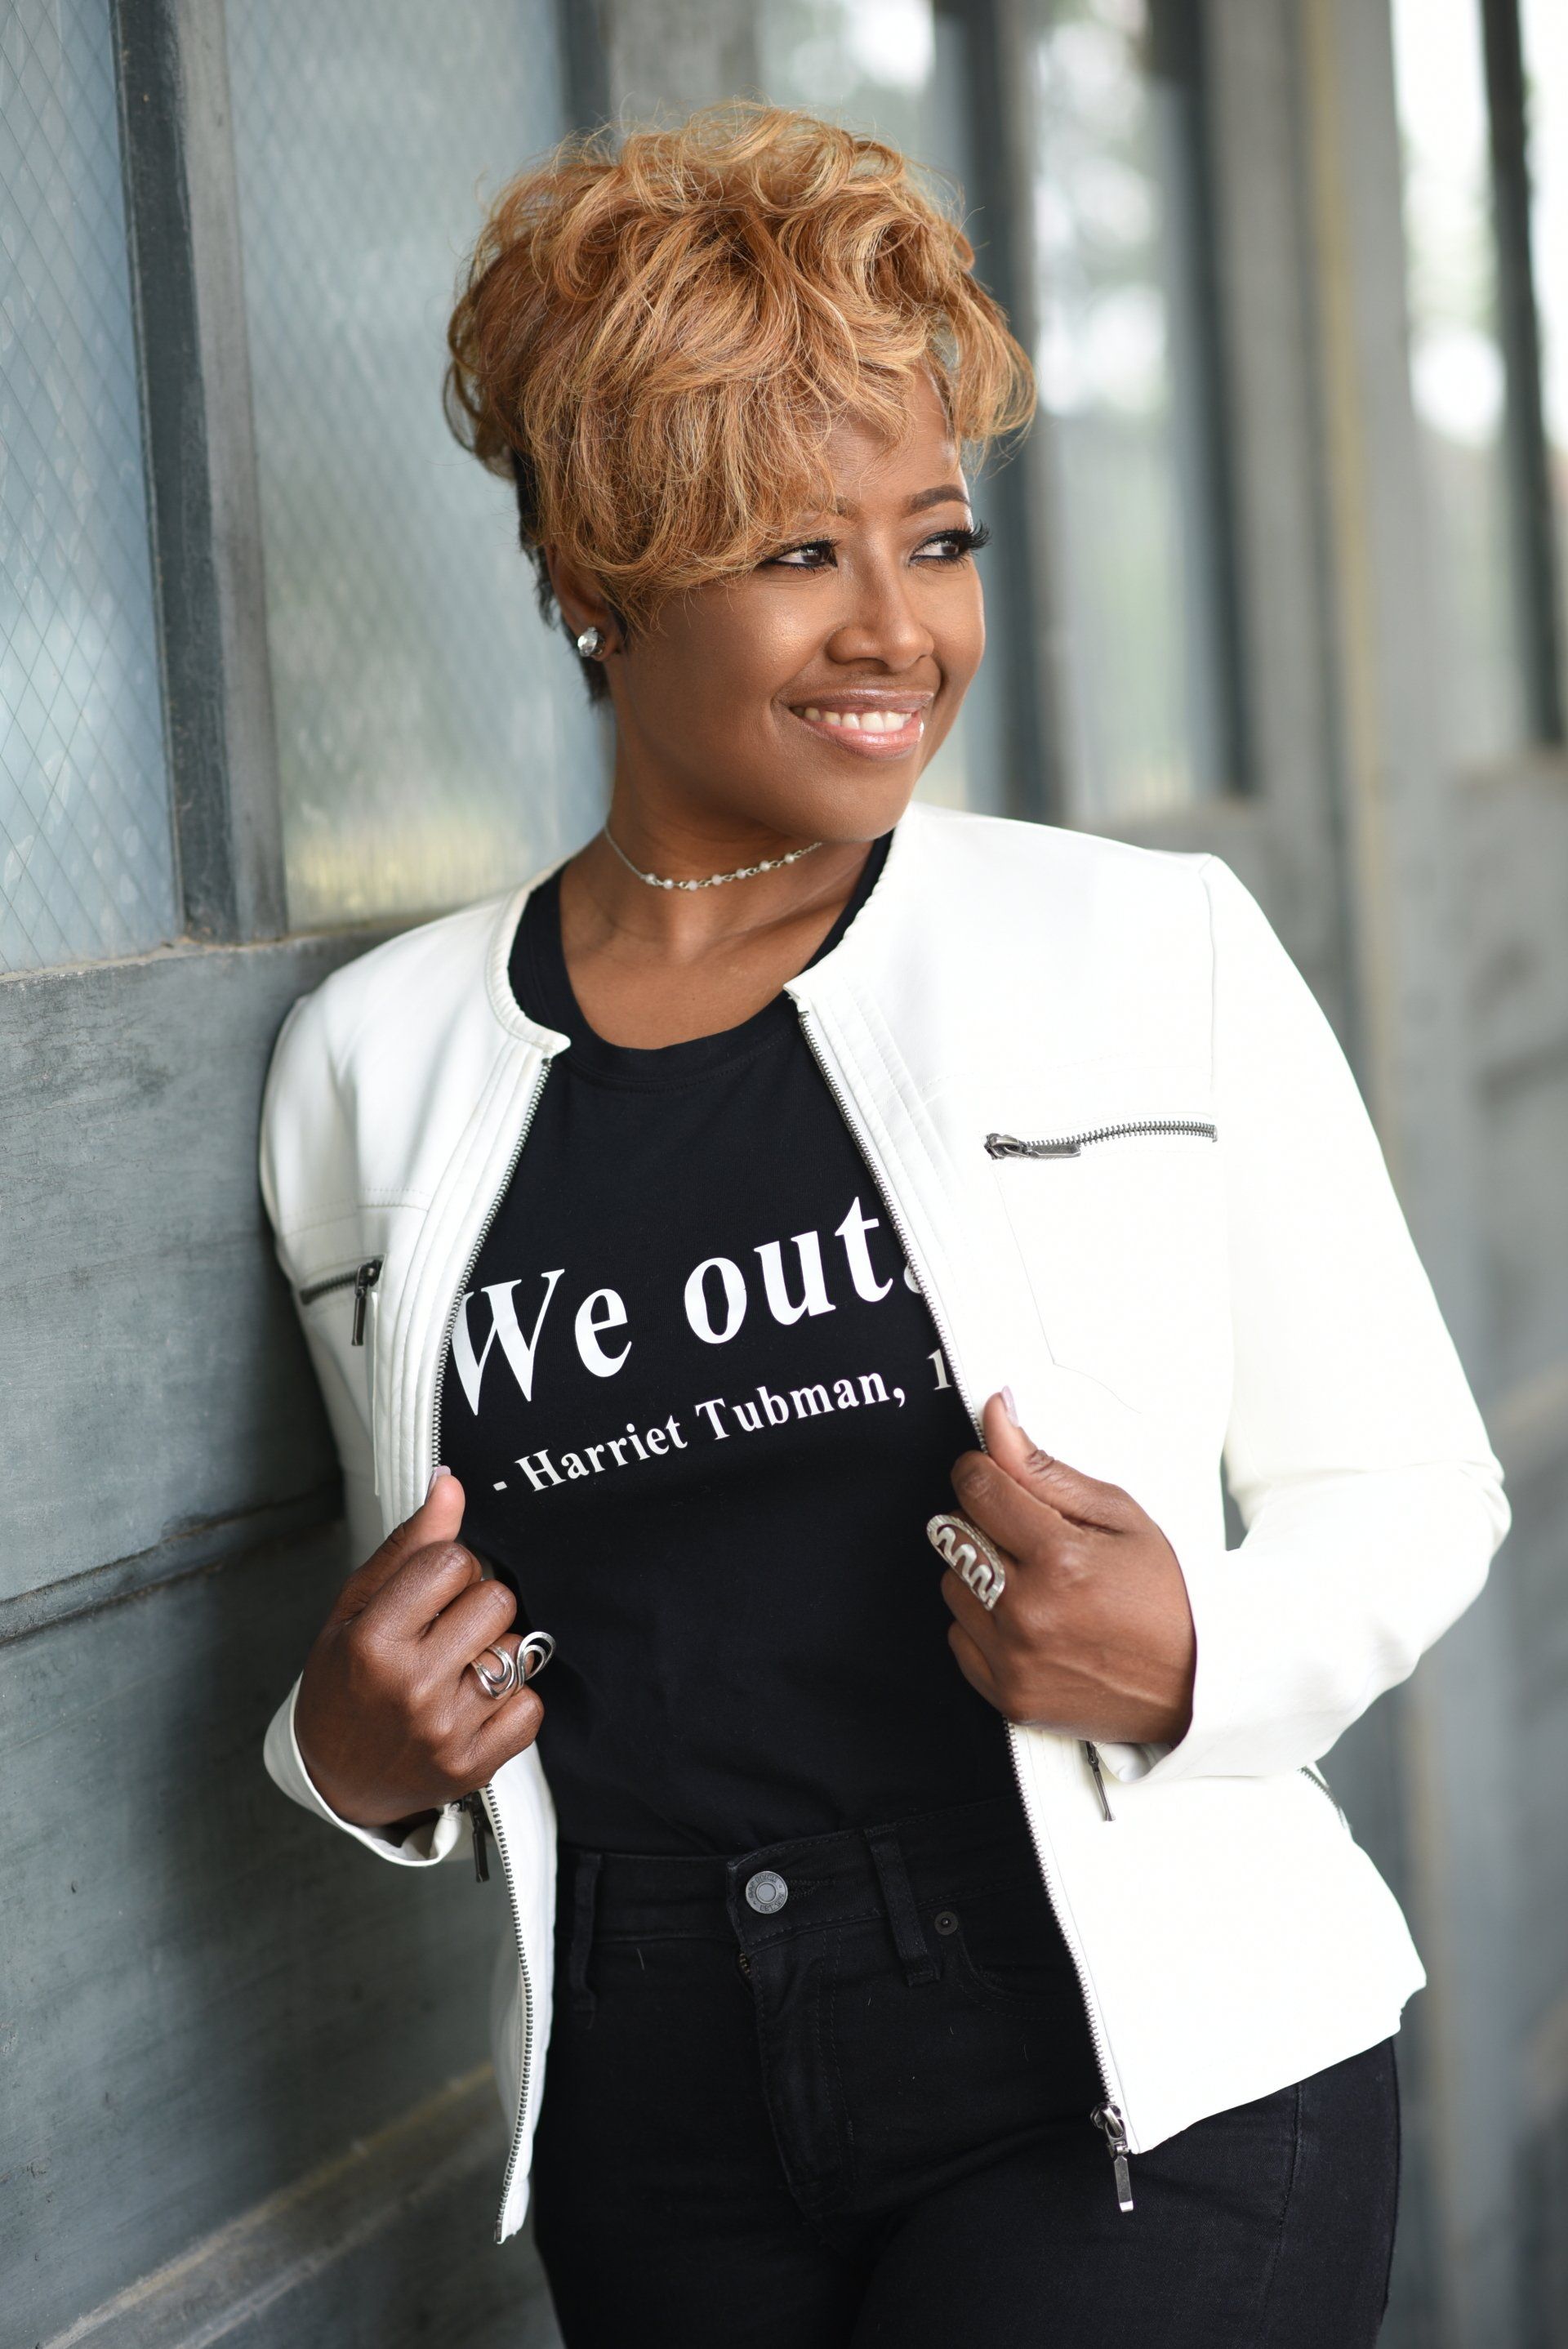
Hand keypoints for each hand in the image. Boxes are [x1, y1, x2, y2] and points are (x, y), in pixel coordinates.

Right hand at [293, 1469, 543, 1828]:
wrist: (335, 1776)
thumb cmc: (342, 1683)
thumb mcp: (355, 1608)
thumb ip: (408, 1547)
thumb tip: (450, 1485)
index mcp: (376, 1642)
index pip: (455, 1561)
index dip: (449, 1568)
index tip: (430, 1590)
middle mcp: (413, 1687)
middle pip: (496, 1599)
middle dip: (475, 1604)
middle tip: (444, 1629)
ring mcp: (447, 1730)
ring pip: (517, 1648)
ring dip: (492, 1651)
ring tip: (454, 1668)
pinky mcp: (475, 1764)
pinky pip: (531, 1704)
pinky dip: (510, 1700)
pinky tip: (473, 1702)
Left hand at [933, 1394, 1196, 1747]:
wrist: (1195, 1681)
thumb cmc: (1165, 1595)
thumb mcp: (1119, 1515)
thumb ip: (1043, 1468)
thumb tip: (996, 1417)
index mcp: (1060, 1558)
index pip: (975, 1487)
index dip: (980, 1470)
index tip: (992, 1473)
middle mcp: (1029, 1611)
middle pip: (952, 1533)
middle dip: (982, 1521)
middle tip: (1028, 1536)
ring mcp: (1014, 1659)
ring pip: (951, 1584)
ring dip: (979, 1573)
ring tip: (1034, 1582)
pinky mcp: (1007, 1694)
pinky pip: (958, 1636)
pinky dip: (983, 1623)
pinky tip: (1028, 1620)